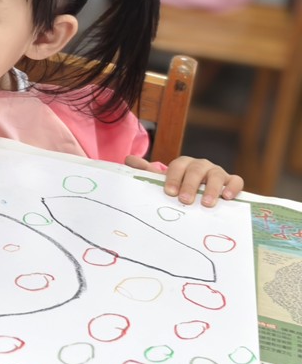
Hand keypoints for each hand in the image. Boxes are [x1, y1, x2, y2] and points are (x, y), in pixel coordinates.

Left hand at [124, 155, 243, 206]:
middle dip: (190, 185)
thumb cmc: (179, 186)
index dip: (173, 178)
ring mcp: (217, 172)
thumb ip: (146, 171)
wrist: (200, 191)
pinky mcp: (231, 181)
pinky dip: (233, 187)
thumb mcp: (163, 180)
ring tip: (207, 203)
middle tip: (185, 200)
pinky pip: (236, 180)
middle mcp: (201, 165)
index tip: (169, 192)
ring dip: (212, 188)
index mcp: (183, 163)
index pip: (178, 166)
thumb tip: (128, 160)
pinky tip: (228, 197)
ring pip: (217, 175)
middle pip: (196, 170)